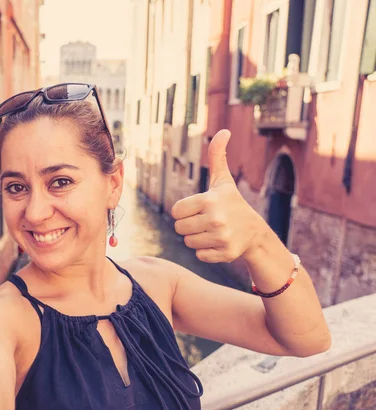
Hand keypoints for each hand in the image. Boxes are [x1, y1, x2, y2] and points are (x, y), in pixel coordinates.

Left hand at [171, 129, 265, 262]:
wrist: (255, 232)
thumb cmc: (232, 203)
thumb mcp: (223, 181)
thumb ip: (217, 156)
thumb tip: (224, 131)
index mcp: (210, 200)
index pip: (176, 211)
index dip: (184, 211)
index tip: (198, 209)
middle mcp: (216, 219)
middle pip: (179, 228)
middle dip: (189, 226)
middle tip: (205, 221)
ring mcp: (221, 237)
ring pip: (188, 242)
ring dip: (197, 238)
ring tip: (212, 231)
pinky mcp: (225, 253)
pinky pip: (199, 255)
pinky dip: (206, 251)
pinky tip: (219, 243)